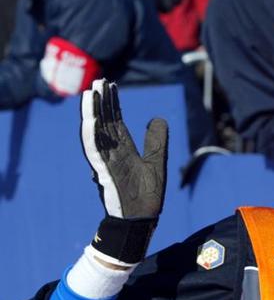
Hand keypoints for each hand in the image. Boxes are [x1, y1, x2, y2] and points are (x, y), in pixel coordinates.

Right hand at [80, 79, 168, 264]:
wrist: (141, 219)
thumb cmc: (147, 195)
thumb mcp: (157, 161)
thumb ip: (157, 141)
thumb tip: (158, 118)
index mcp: (123, 149)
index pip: (114, 120)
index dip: (112, 103)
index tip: (111, 84)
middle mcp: (112, 152)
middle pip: (103, 121)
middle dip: (101, 101)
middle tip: (100, 80)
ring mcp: (106, 160)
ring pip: (95, 131)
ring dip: (92, 112)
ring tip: (90, 92)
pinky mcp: (103, 171)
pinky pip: (94, 150)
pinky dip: (91, 134)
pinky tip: (89, 118)